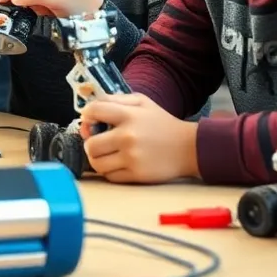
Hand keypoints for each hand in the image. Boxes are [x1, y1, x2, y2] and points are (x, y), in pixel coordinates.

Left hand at [81, 93, 199, 183]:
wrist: (190, 148)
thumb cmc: (162, 123)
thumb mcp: (142, 102)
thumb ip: (116, 100)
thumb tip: (90, 110)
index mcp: (128, 115)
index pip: (93, 111)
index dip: (86, 116)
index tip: (89, 121)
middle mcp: (128, 137)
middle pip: (90, 144)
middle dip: (90, 143)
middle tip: (96, 142)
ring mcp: (132, 158)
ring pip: (97, 163)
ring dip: (97, 159)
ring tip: (105, 154)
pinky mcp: (137, 175)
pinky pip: (110, 176)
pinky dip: (110, 171)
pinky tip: (117, 164)